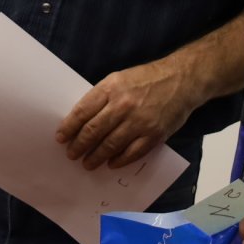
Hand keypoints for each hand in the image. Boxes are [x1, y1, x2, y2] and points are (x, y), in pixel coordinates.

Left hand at [55, 59, 193, 169]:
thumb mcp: (119, 79)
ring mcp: (139, 121)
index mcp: (111, 88)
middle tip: (72, 155)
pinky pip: (132, 153)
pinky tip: (111, 164)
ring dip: (96, 157)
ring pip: (110, 145)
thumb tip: (82, 119)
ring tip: (87, 163)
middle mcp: (123, 105)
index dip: (69, 127)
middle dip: (79, 146)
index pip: (83, 112)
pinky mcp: (154, 135)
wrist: (182, 80)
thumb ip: (102, 97)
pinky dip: (119, 160)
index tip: (61, 138)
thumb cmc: (147, 79)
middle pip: (93, 131)